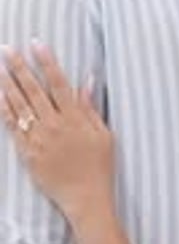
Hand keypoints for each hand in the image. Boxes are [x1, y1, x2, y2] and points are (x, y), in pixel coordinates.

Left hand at [0, 43, 114, 224]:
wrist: (86, 199)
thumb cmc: (99, 167)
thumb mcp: (103, 134)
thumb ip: (91, 106)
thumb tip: (87, 80)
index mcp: (75, 117)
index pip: (58, 82)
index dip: (46, 61)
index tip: (36, 43)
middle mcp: (55, 125)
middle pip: (33, 90)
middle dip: (19, 67)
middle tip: (7, 49)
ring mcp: (39, 140)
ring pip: (19, 106)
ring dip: (7, 84)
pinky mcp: (28, 154)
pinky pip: (12, 128)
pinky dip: (4, 110)